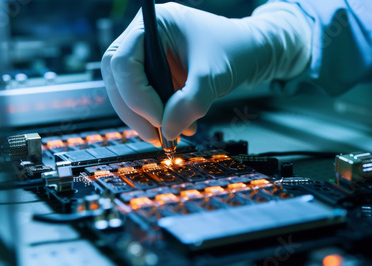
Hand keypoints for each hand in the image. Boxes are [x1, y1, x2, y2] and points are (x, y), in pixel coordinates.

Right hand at [101, 2, 310, 144]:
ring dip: (144, 118)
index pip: (124, 61)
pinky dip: (156, 116)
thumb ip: (190, 103)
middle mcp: (145, 37)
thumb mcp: (213, 76)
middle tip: (157, 135)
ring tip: (172, 134)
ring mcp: (149, 56)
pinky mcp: (157, 73)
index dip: (137, 95)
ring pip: (126, 91)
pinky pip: (143, 98)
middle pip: (118, 78)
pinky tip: (176, 126)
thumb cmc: (235, 49)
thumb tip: (167, 130)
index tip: (160, 119)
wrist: (253, 51)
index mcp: (154, 23)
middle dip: (135, 111)